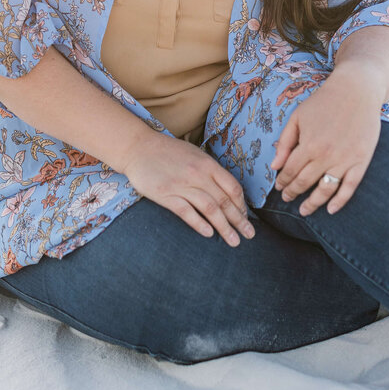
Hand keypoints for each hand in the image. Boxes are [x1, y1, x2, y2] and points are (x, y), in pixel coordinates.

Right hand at [122, 130, 255, 245]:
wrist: (139, 148)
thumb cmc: (169, 152)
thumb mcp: (195, 155)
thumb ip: (211, 171)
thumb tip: (228, 192)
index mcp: (207, 164)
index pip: (232, 187)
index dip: (241, 205)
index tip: (246, 217)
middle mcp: (197, 174)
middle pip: (224, 201)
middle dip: (239, 221)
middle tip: (249, 235)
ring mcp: (181, 185)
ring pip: (209, 209)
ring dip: (224, 227)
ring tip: (233, 241)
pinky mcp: (165, 195)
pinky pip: (186, 212)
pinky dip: (199, 224)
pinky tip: (208, 234)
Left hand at [269, 65, 382, 215]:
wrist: (357, 90)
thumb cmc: (324, 101)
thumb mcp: (298, 116)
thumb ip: (285, 142)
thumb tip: (274, 166)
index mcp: (308, 145)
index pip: (290, 171)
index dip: (282, 181)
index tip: (278, 187)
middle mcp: (326, 156)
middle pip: (304, 182)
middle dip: (293, 192)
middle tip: (287, 199)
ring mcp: (345, 161)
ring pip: (325, 190)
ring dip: (312, 203)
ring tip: (304, 211)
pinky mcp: (361, 162)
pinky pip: (349, 188)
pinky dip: (340, 202)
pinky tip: (330, 210)